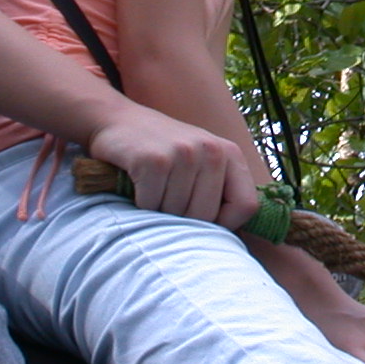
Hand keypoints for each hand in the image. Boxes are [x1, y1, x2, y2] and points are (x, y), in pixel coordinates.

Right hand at [84, 106, 255, 227]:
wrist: (117, 120)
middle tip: (167, 200)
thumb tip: (228, 243)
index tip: (203, 220)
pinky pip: (151, 205)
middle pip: (207, 215)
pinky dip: (139, 203)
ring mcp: (183, 153)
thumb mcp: (202, 161)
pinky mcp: (153, 160)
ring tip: (152, 188)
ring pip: (177, 213)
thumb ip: (219, 190)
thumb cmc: (163, 150)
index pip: (247, 206)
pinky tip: (137, 184)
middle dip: (184, 219)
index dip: (225, 223)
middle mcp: (211, 150)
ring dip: (159, 211)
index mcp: (230, 153)